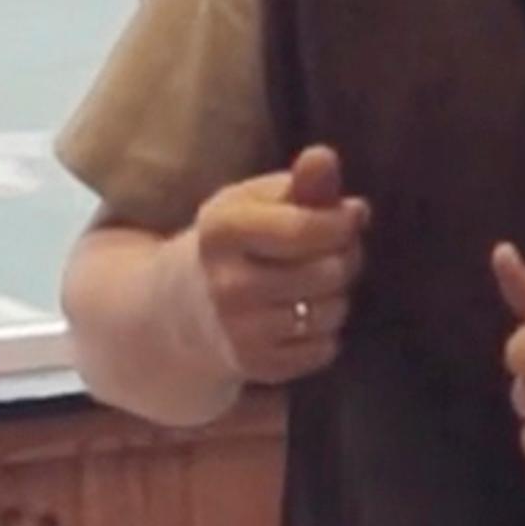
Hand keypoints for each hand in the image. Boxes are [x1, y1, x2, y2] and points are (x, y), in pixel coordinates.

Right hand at [189, 144, 367, 384]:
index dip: (342, 223)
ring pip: (332, 311)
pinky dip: (323, 333)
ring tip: (313, 284)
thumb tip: (326, 159)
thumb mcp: (252, 203)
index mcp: (222, 231)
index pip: (306, 229)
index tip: (348, 216)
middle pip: (328, 271)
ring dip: (336, 296)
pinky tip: (300, 318)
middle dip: (344, 258)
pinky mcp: (256, 366)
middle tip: (332, 251)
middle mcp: (227, 283)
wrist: (176, 311)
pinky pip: (325, 349)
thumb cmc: (229, 245)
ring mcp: (240, 330)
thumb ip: (296, 182)